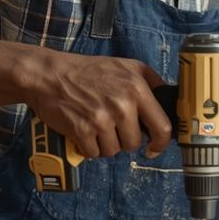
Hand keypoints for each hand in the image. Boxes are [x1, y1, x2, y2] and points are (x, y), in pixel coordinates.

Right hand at [20, 50, 171, 158]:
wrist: (50, 74)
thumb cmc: (89, 71)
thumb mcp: (128, 66)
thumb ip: (152, 83)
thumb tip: (168, 104)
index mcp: (137, 88)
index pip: (162, 127)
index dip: (161, 143)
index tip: (154, 148)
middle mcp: (122, 105)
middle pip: (134, 143)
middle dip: (124, 139)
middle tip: (111, 126)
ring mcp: (102, 119)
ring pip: (114, 150)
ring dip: (105, 144)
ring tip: (96, 126)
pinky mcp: (82, 131)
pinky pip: (94, 153)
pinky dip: (88, 147)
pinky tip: (83, 132)